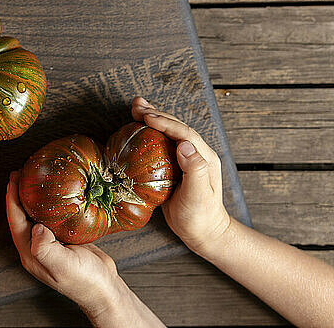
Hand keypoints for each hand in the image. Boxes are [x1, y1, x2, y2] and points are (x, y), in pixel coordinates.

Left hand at [6, 171, 120, 311]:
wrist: (104, 290)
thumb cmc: (85, 281)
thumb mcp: (63, 266)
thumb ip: (46, 248)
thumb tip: (35, 226)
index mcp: (31, 253)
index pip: (16, 221)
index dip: (12, 199)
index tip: (14, 178)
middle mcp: (36, 248)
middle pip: (21, 216)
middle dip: (19, 194)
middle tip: (22, 173)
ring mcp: (50, 244)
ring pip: (35, 216)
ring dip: (32, 198)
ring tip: (35, 179)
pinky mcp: (63, 240)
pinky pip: (51, 218)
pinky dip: (50, 204)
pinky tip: (55, 194)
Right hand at [131, 97, 230, 254]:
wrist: (203, 232)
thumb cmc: (201, 217)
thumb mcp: (198, 196)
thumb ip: (195, 170)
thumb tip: (185, 145)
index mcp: (204, 157)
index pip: (183, 133)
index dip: (165, 122)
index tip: (147, 117)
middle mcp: (195, 154)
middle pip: (175, 127)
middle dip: (155, 114)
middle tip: (136, 106)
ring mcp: (184, 160)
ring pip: (167, 134)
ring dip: (152, 119)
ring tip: (135, 109)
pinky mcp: (174, 168)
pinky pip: (160, 145)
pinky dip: (148, 134)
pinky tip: (137, 131)